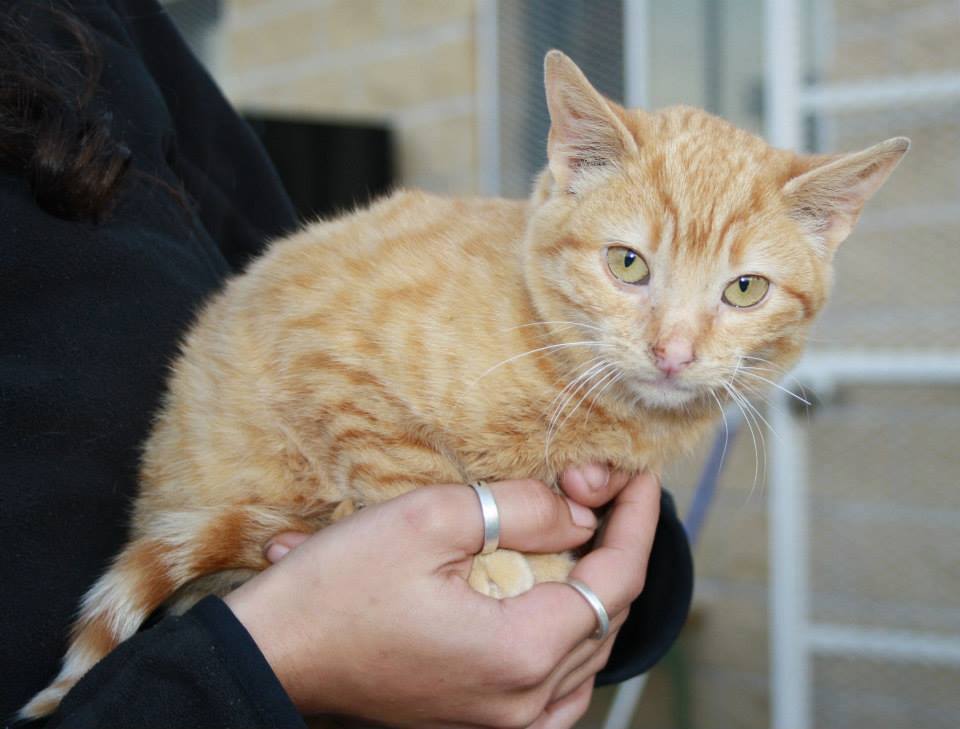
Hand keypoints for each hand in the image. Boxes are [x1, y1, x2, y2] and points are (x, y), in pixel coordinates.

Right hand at [228, 470, 658, 727]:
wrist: (276, 654)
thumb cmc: (339, 588)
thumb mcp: (431, 519)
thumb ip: (523, 510)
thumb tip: (580, 514)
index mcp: (522, 652)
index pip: (617, 580)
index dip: (636, 521)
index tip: (639, 477)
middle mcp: (525, 704)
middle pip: (607, 618)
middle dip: (614, 550)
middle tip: (602, 495)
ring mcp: (504, 724)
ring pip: (585, 653)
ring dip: (592, 592)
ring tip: (582, 538)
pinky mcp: (481, 724)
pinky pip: (554, 683)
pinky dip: (565, 634)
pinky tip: (548, 599)